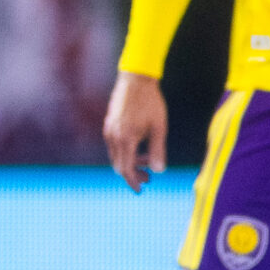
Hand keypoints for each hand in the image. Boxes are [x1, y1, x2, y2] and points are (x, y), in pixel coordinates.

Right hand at [104, 71, 168, 191]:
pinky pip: (114, 145)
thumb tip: (159, 171)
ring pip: (116, 155)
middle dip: (132, 174)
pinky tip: (138, 146)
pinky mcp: (109, 123)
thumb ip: (158, 150)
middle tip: (149, 177)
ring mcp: (109, 129)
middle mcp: (113, 136)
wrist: (135, 79)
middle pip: (119, 165)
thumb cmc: (150, 102)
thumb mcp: (159, 127)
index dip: (133, 181)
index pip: (126, 169)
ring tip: (147, 160)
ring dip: (129, 161)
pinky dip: (125, 151)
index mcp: (125, 139)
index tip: (140, 190)